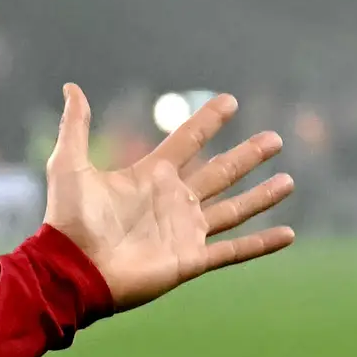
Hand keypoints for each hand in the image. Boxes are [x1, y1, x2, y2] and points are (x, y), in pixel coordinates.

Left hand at [39, 84, 294, 311]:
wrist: (73, 268)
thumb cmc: (69, 220)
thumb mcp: (69, 165)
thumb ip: (76, 126)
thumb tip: (71, 87)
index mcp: (151, 176)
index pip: (188, 140)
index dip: (208, 120)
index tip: (231, 101)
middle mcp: (173, 201)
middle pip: (221, 172)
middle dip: (248, 155)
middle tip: (275, 139)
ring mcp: (185, 231)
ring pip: (234, 208)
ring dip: (262, 196)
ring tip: (288, 181)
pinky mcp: (190, 259)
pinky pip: (233, 251)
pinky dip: (261, 244)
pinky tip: (288, 234)